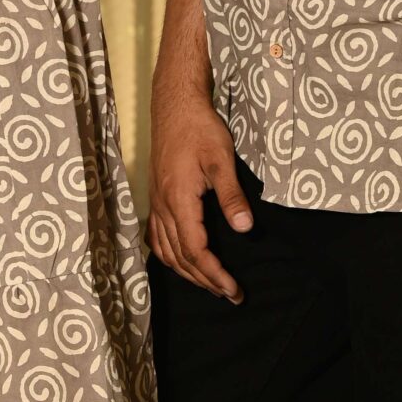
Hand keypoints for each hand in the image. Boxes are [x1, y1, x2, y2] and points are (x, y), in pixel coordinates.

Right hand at [147, 86, 252, 301]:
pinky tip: (180, 262)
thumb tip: (245, 229)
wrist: (174, 106)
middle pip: (181, 257)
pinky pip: (157, 237)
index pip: (195, 250)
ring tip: (210, 285)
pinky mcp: (156, 197)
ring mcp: (156, 203)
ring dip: (188, 273)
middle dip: (206, 281)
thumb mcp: (221, 159)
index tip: (234, 289)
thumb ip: (231, 195)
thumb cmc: (200, 129)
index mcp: (179, 200)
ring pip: (166, 251)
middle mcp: (163, 207)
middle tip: (231, 295)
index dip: (214, 274)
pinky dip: (170, 256)